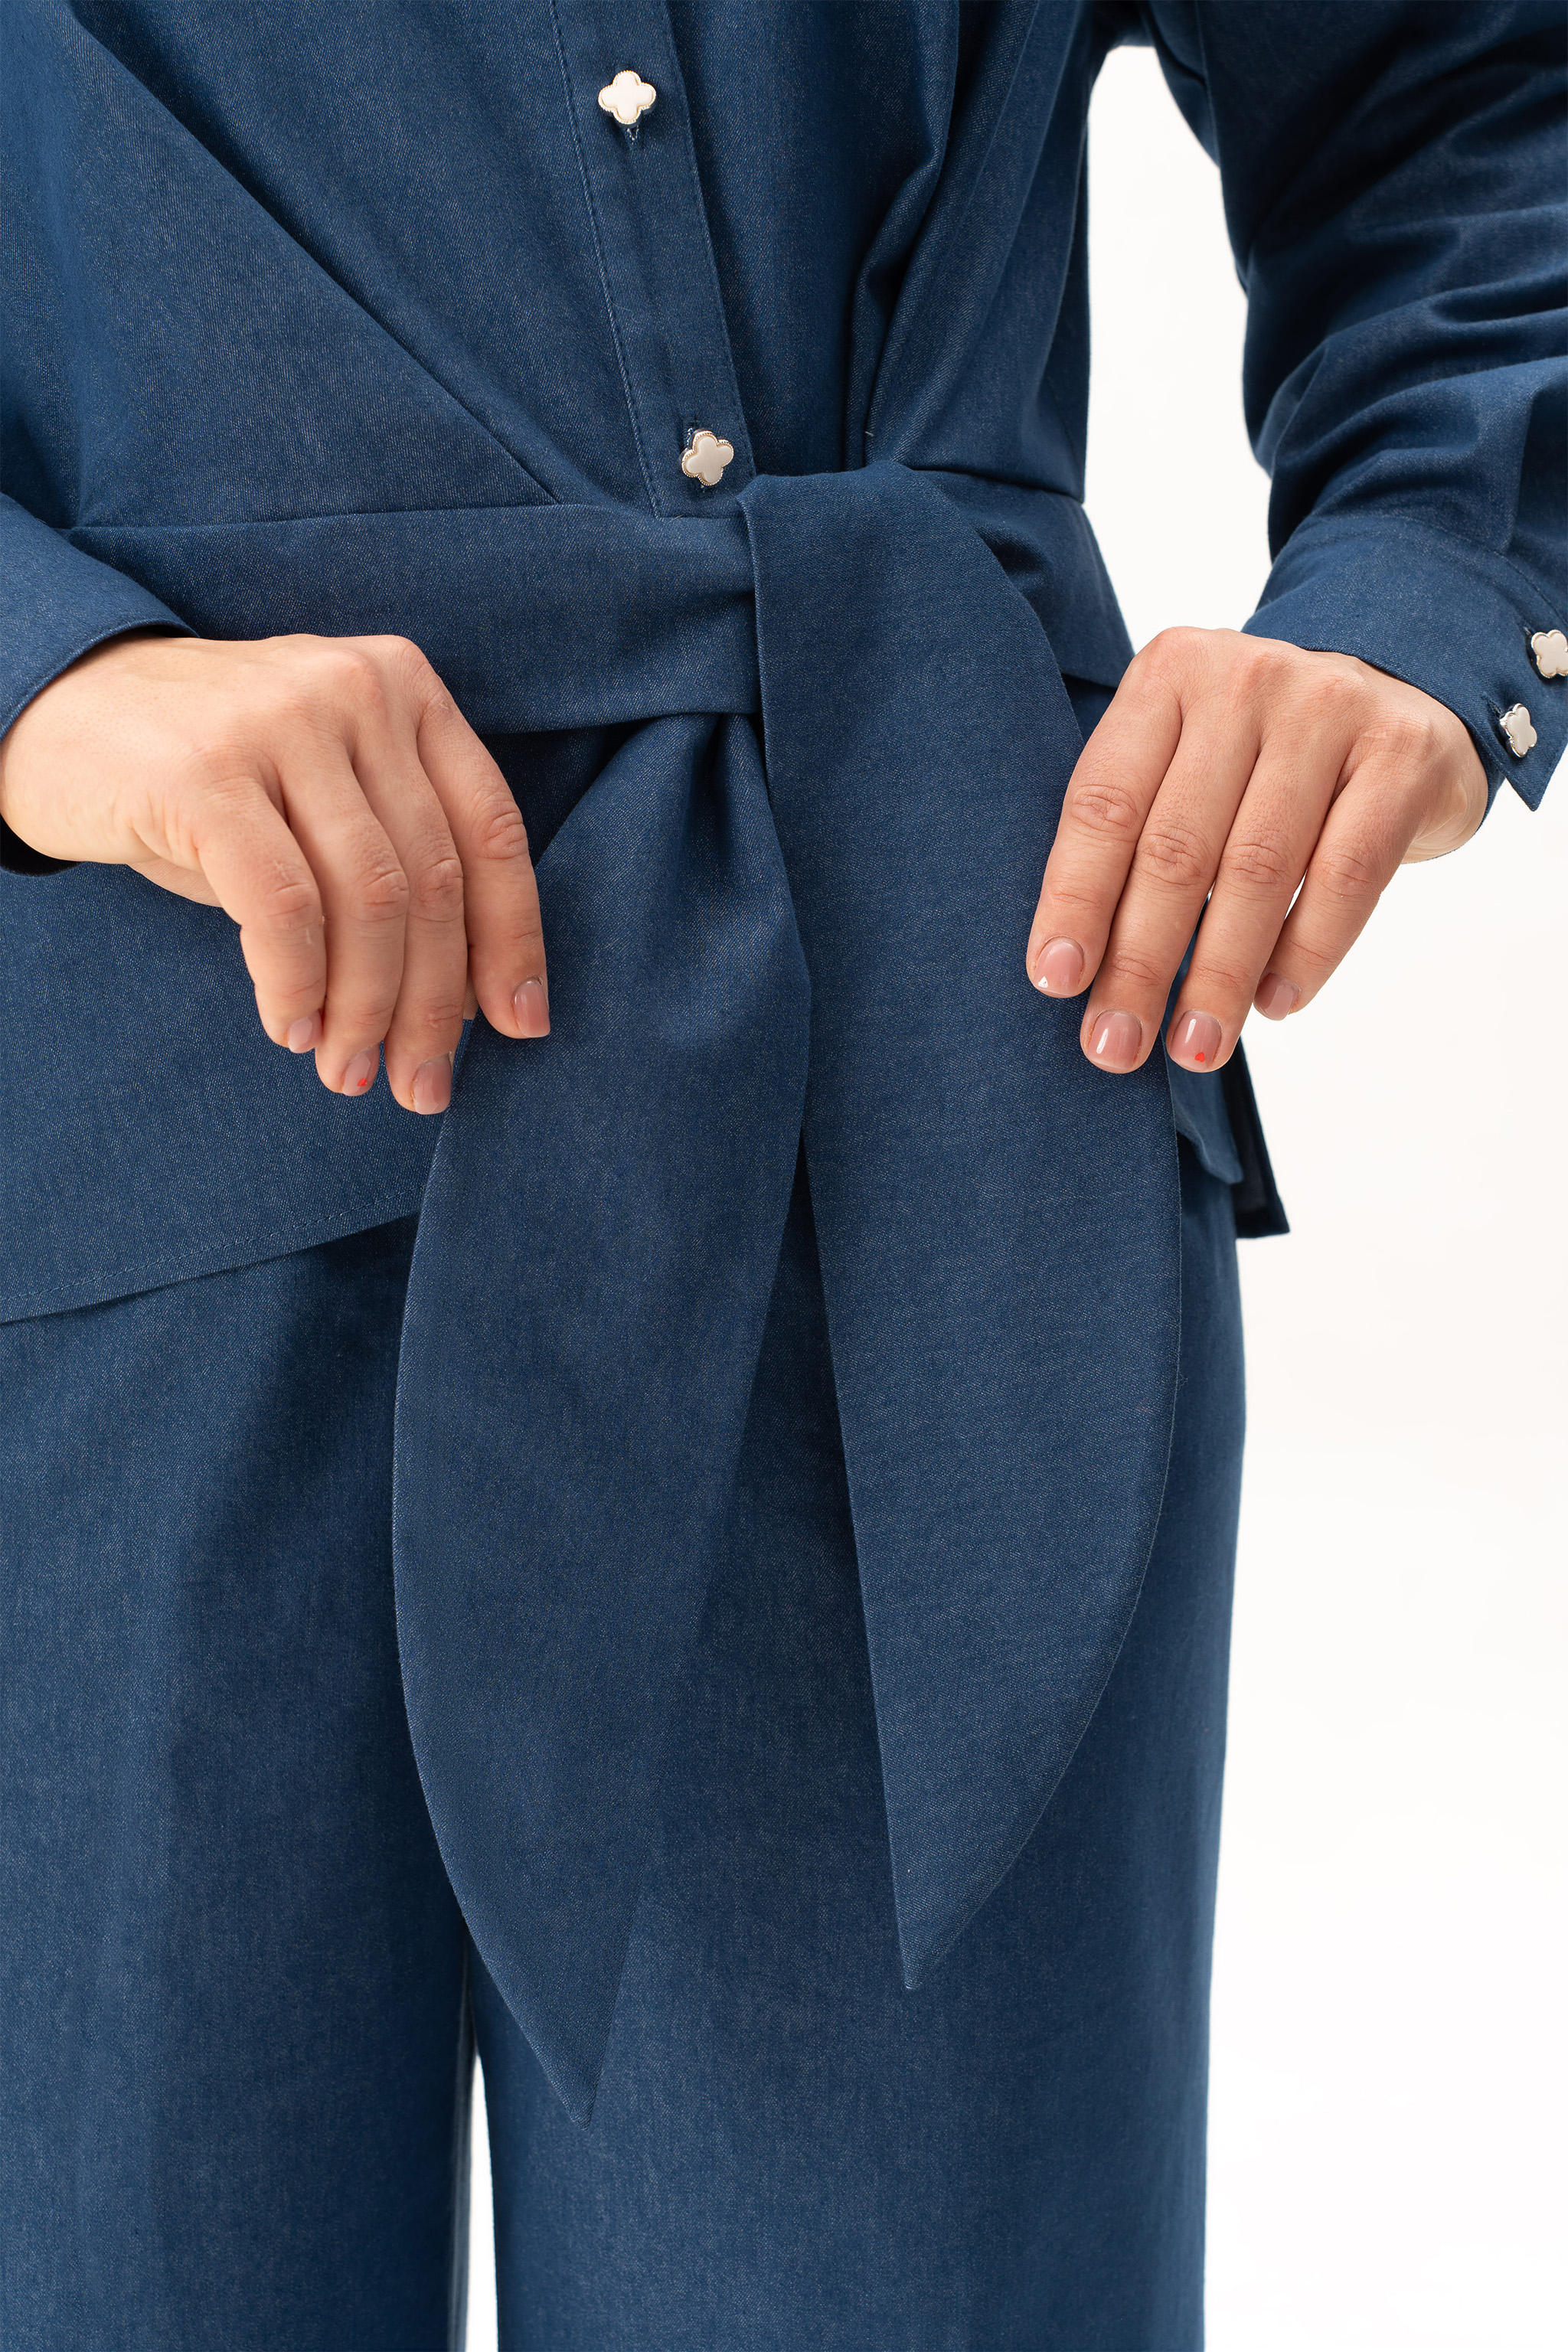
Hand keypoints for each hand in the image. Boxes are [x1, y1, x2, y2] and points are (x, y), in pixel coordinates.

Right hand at [0, 630, 548, 1110]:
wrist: (56, 711)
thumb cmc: (207, 781)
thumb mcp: (321, 799)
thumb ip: (397, 866)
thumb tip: (470, 1003)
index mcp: (408, 687)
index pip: (492, 832)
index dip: (513, 942)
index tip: (519, 1029)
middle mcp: (357, 689)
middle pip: (433, 880)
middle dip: (435, 1006)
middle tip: (418, 1087)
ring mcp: (282, 720)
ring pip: (369, 901)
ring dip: (366, 1009)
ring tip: (347, 1071)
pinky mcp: (205, 770)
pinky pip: (284, 908)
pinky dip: (295, 985)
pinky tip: (289, 1026)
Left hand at [1026, 630, 1487, 1071]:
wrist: (1407, 701)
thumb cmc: (1266, 757)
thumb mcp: (1190, 761)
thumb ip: (1138, 834)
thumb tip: (1076, 972)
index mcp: (1168, 674)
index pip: (1104, 804)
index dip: (1074, 900)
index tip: (1056, 984)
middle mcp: (1244, 679)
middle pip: (1176, 848)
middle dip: (1140, 964)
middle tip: (1116, 1048)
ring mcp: (1330, 708)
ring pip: (1258, 870)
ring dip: (1220, 977)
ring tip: (1195, 1046)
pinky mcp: (1404, 755)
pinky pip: (1346, 876)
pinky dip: (1306, 952)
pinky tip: (1275, 1005)